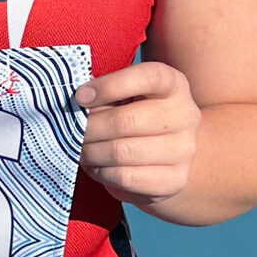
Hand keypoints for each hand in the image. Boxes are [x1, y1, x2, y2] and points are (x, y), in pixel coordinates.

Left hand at [77, 61, 201, 207]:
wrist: (166, 151)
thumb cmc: (134, 111)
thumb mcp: (124, 93)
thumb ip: (103, 91)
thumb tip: (75, 102)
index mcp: (173, 83)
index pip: (147, 77)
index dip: (108, 86)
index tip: (80, 97)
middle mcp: (185, 114)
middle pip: (126, 120)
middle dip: (89, 127)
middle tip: (70, 130)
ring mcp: (184, 149)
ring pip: (122, 152)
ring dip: (91, 152)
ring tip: (79, 148)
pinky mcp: (175, 179)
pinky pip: (126, 177)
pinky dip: (102, 172)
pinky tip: (95, 165)